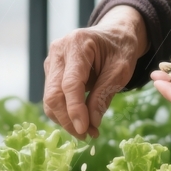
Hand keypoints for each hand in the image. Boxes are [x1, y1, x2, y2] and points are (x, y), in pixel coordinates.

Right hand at [43, 6, 147, 137]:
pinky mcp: (51, 72)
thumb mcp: (121, 71)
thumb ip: (104, 95)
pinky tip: (82, 121)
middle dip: (68, 119)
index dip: (75, 109)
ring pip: (50, 99)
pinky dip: (65, 113)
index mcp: (77, 44)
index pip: (70, 83)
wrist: (115, 34)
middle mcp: (58, 51)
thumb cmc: (121, 49)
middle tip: (87, 135)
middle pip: (54, 94)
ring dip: (66, 120)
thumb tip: (91, 123)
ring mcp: (52, 61)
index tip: (84, 130)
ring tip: (88, 131)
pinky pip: (53, 97)